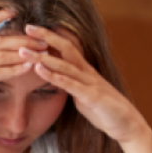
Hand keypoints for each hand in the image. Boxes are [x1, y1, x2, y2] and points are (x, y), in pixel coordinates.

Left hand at [21, 25, 151, 152]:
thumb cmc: (103, 109)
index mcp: (84, 70)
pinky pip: (72, 85)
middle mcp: (87, 72)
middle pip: (66, 48)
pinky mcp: (91, 97)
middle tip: (27, 28)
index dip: (50, 36)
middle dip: (46, 37)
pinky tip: (41, 71)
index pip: (66, 47)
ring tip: (25, 52)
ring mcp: (90, 83)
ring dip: (43, 58)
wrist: (126, 124)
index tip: (31, 28)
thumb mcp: (82, 92)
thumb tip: (53, 76)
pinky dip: (56, 77)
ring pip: (65, 65)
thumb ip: (68, 82)